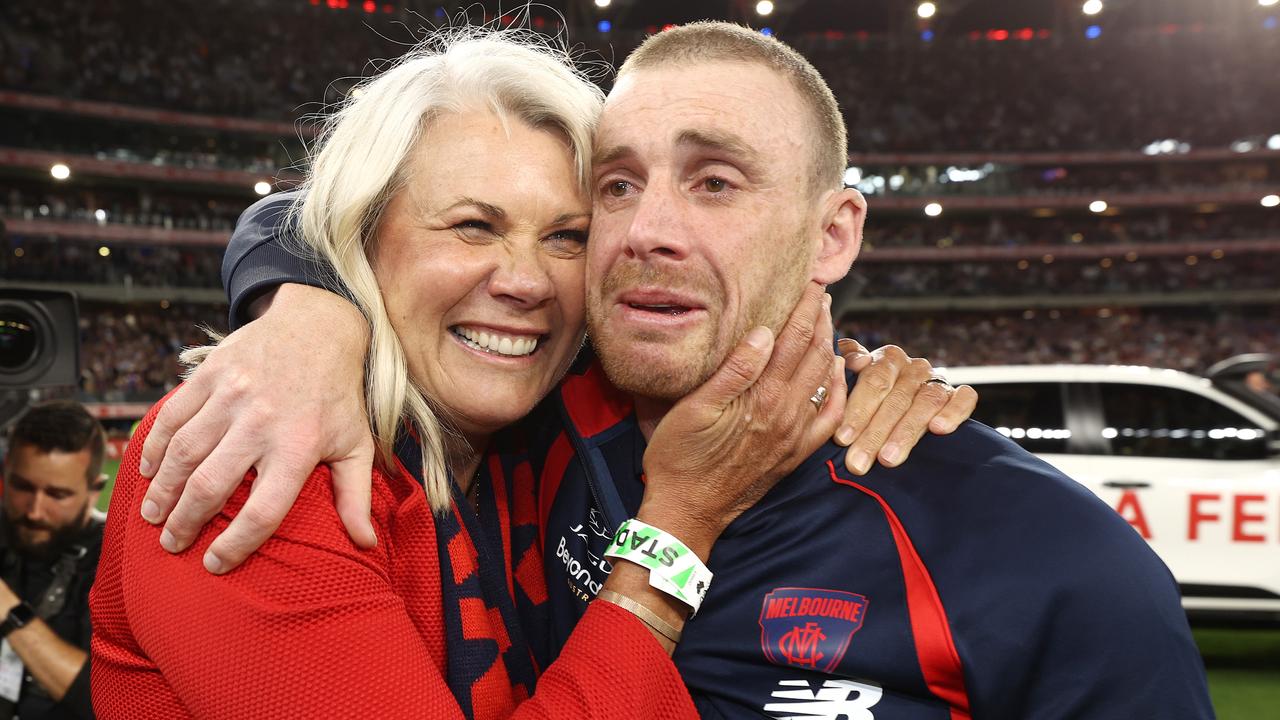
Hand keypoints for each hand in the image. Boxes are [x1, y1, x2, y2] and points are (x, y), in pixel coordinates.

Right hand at [138, 284, 375, 572]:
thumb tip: (366, 544)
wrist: (320, 326)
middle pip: (209, 486)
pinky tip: (149, 471)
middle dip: (184, 523)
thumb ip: (356, 496)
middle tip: (172, 544)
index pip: (263, 510)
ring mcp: (232, 395)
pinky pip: (171, 417)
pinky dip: (153, 447)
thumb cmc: (338, 395)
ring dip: (162, 491)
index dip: (236, 544)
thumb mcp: (356, 443)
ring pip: (182, 453)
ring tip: (153, 516)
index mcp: (299, 446)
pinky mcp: (211, 373)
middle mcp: (262, 422)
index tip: (214, 565)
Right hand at [638, 283, 844, 556]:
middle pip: (814, 355)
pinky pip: (829, 417)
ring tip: (827, 322)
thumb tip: (765, 332)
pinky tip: (834, 373)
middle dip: (821, 320)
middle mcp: (786, 415)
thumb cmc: (679, 458)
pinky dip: (837, 391)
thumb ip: (734, 370)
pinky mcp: (794, 453)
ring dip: (829, 347)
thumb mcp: (694, 409)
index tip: (812, 282)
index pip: (795, 340)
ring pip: (824, 381)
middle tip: (822, 293)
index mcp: (762, 398)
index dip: (806, 308)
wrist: (687, 512)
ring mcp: (794, 436)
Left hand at [834, 339, 978, 474]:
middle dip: (874, 434)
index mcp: (887, 359)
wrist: (901, 400)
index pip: (873, 382)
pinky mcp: (959, 394)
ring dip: (906, 433)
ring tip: (888, 460)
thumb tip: (857, 362)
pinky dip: (954, 412)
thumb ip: (845, 367)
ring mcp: (938, 380)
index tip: (842, 439)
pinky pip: (964, 398)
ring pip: (926, 403)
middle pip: (896, 399)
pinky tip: (939, 429)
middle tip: (858, 462)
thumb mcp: (852, 379)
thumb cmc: (869, 394)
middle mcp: (914, 367)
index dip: (857, 411)